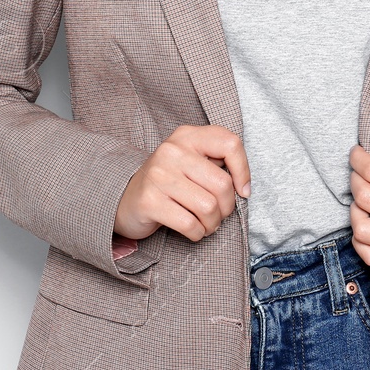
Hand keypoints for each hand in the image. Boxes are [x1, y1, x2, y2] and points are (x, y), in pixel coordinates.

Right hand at [114, 125, 251, 242]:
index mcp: (187, 136)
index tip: (242, 190)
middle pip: (222, 184)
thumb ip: (217, 163)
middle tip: (218, 214)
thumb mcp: (191, 162)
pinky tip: (193, 230)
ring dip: (212, 224)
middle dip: (226, 208)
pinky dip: (197, 233)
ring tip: (205, 223)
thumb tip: (244, 187)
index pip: (230, 143)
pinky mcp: (149, 201)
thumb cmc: (169, 183)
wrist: (125, 199)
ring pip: (208, 207)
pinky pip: (190, 224)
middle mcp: (172, 151)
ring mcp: (158, 175)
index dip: (243, 170)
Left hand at [347, 143, 369, 267]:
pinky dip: (361, 240)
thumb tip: (365, 150)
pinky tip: (368, 224)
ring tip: (366, 201)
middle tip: (361, 174)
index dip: (358, 158)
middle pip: (364, 197)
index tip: (356, 154)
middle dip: (355, 179)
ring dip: (356, 210)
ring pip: (361, 229)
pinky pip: (369, 256)